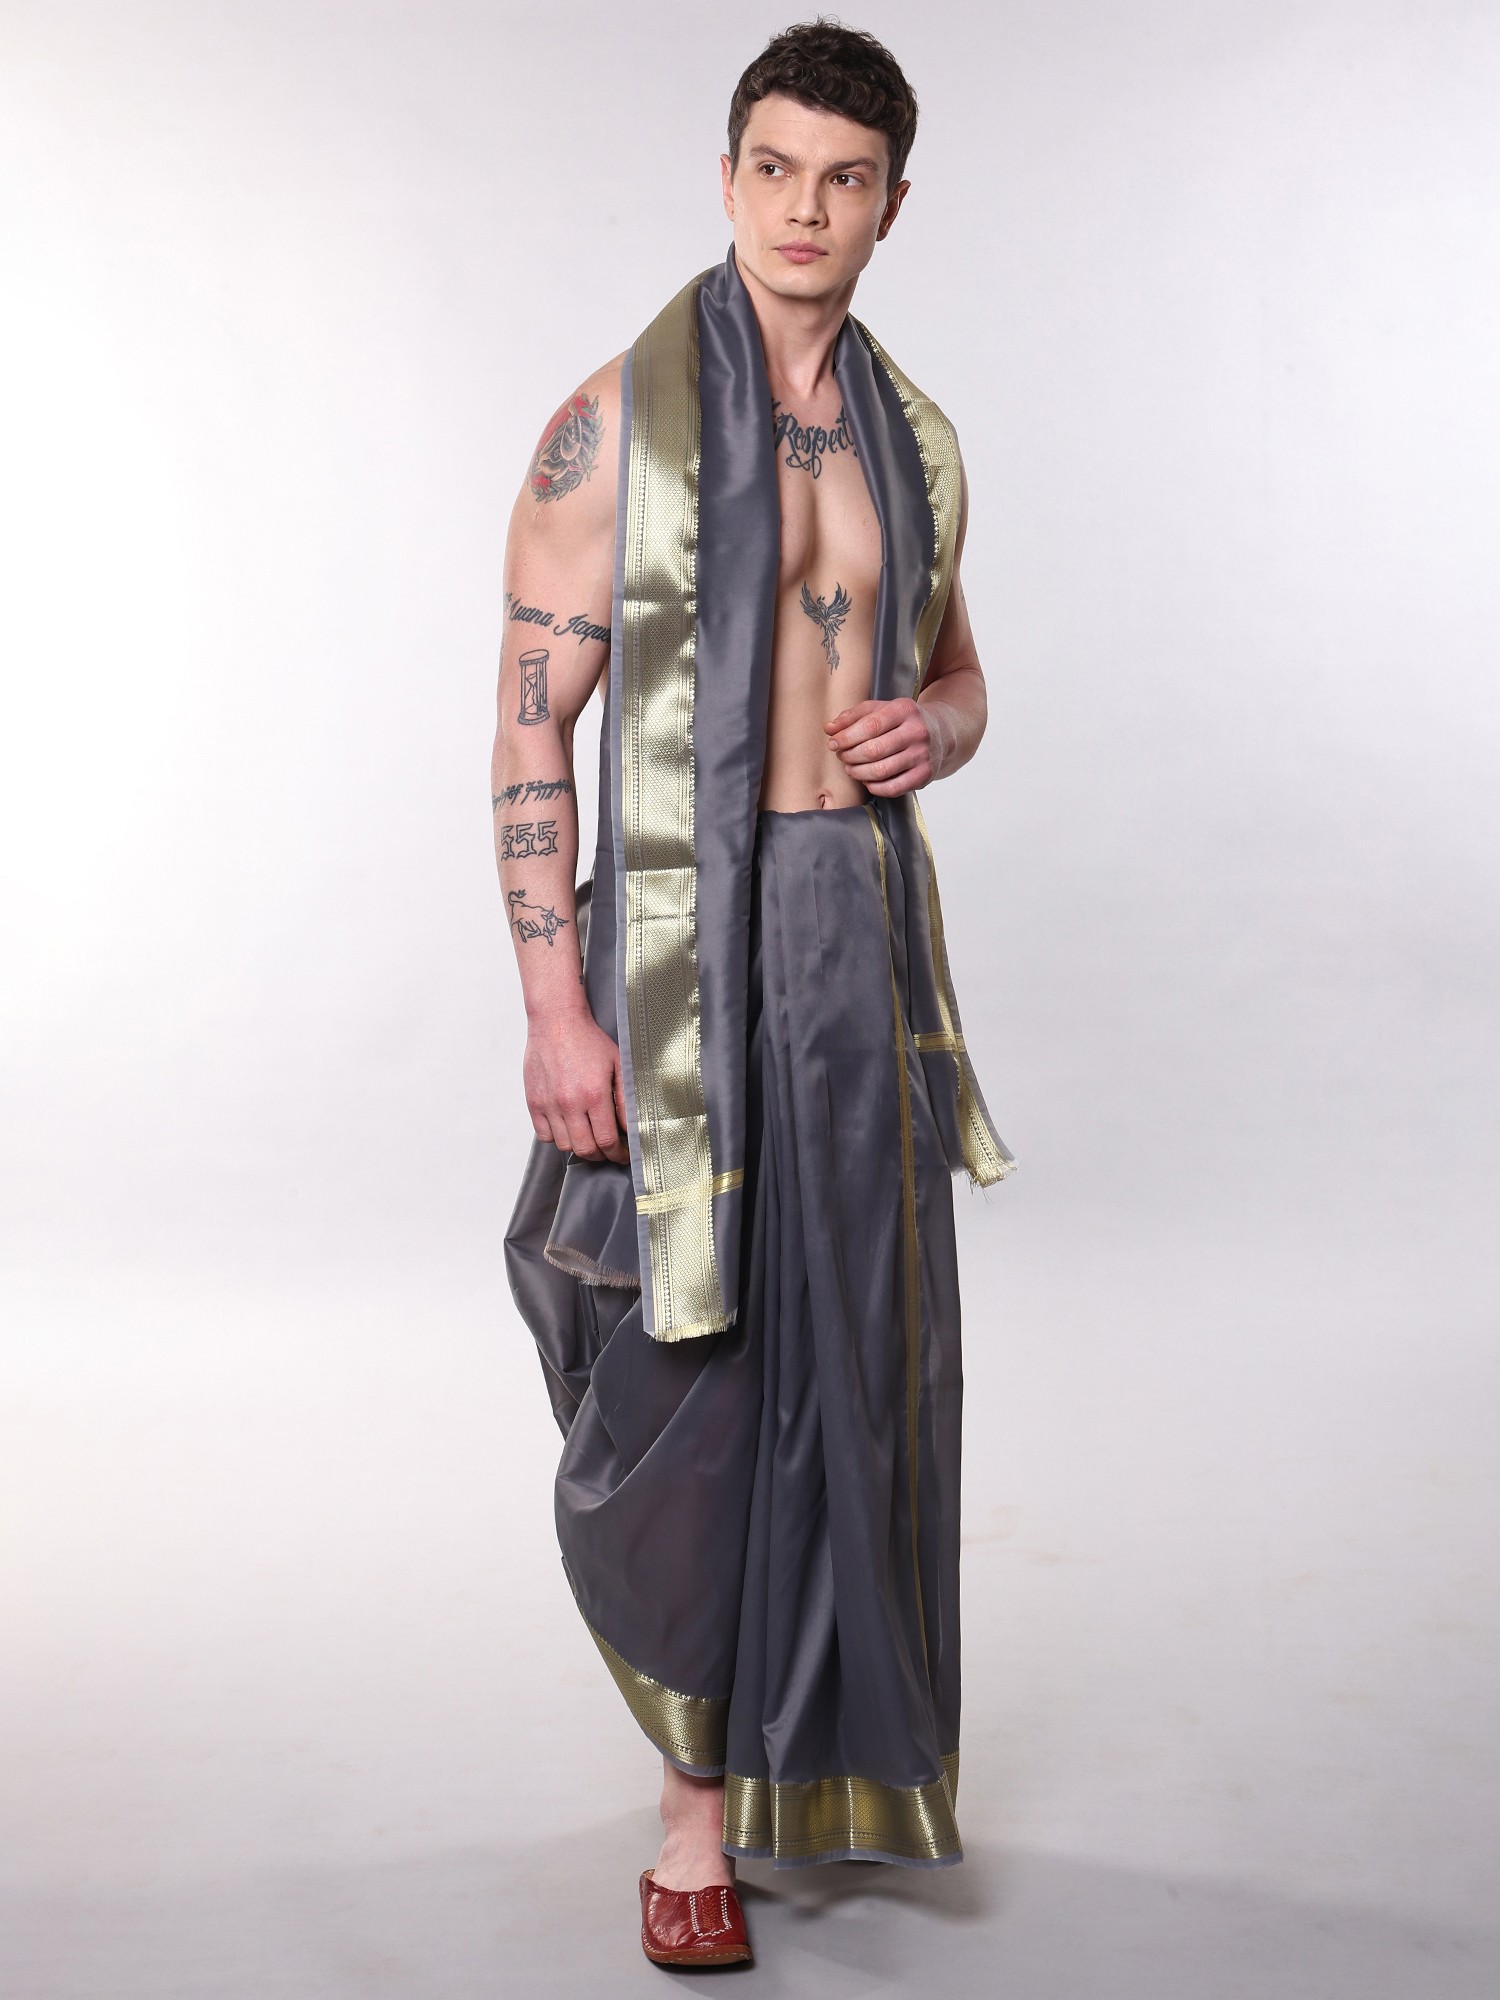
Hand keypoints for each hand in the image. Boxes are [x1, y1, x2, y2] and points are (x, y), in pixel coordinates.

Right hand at [523, 1010, 629, 1163]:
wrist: (556, 1022)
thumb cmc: (588, 1041)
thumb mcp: (618, 1065)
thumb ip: (625, 1098)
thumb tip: (630, 1127)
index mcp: (594, 1094)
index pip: (607, 1141)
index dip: (618, 1153)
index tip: (622, 1153)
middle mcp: (569, 1103)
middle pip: (586, 1149)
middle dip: (601, 1154)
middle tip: (608, 1149)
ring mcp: (549, 1104)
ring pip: (565, 1145)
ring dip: (580, 1146)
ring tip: (589, 1137)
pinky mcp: (534, 1102)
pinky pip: (544, 1135)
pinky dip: (557, 1137)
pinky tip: (568, 1127)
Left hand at [825, 697, 939, 795]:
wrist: (941, 734)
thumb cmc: (903, 721)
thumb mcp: (882, 709)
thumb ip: (854, 716)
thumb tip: (829, 728)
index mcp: (905, 710)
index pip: (870, 726)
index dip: (846, 737)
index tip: (834, 743)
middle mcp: (917, 732)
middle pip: (873, 750)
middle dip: (850, 755)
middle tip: (842, 755)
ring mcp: (922, 756)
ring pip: (880, 771)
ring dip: (858, 772)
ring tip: (850, 767)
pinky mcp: (924, 775)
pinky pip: (892, 788)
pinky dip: (873, 786)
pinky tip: (867, 779)